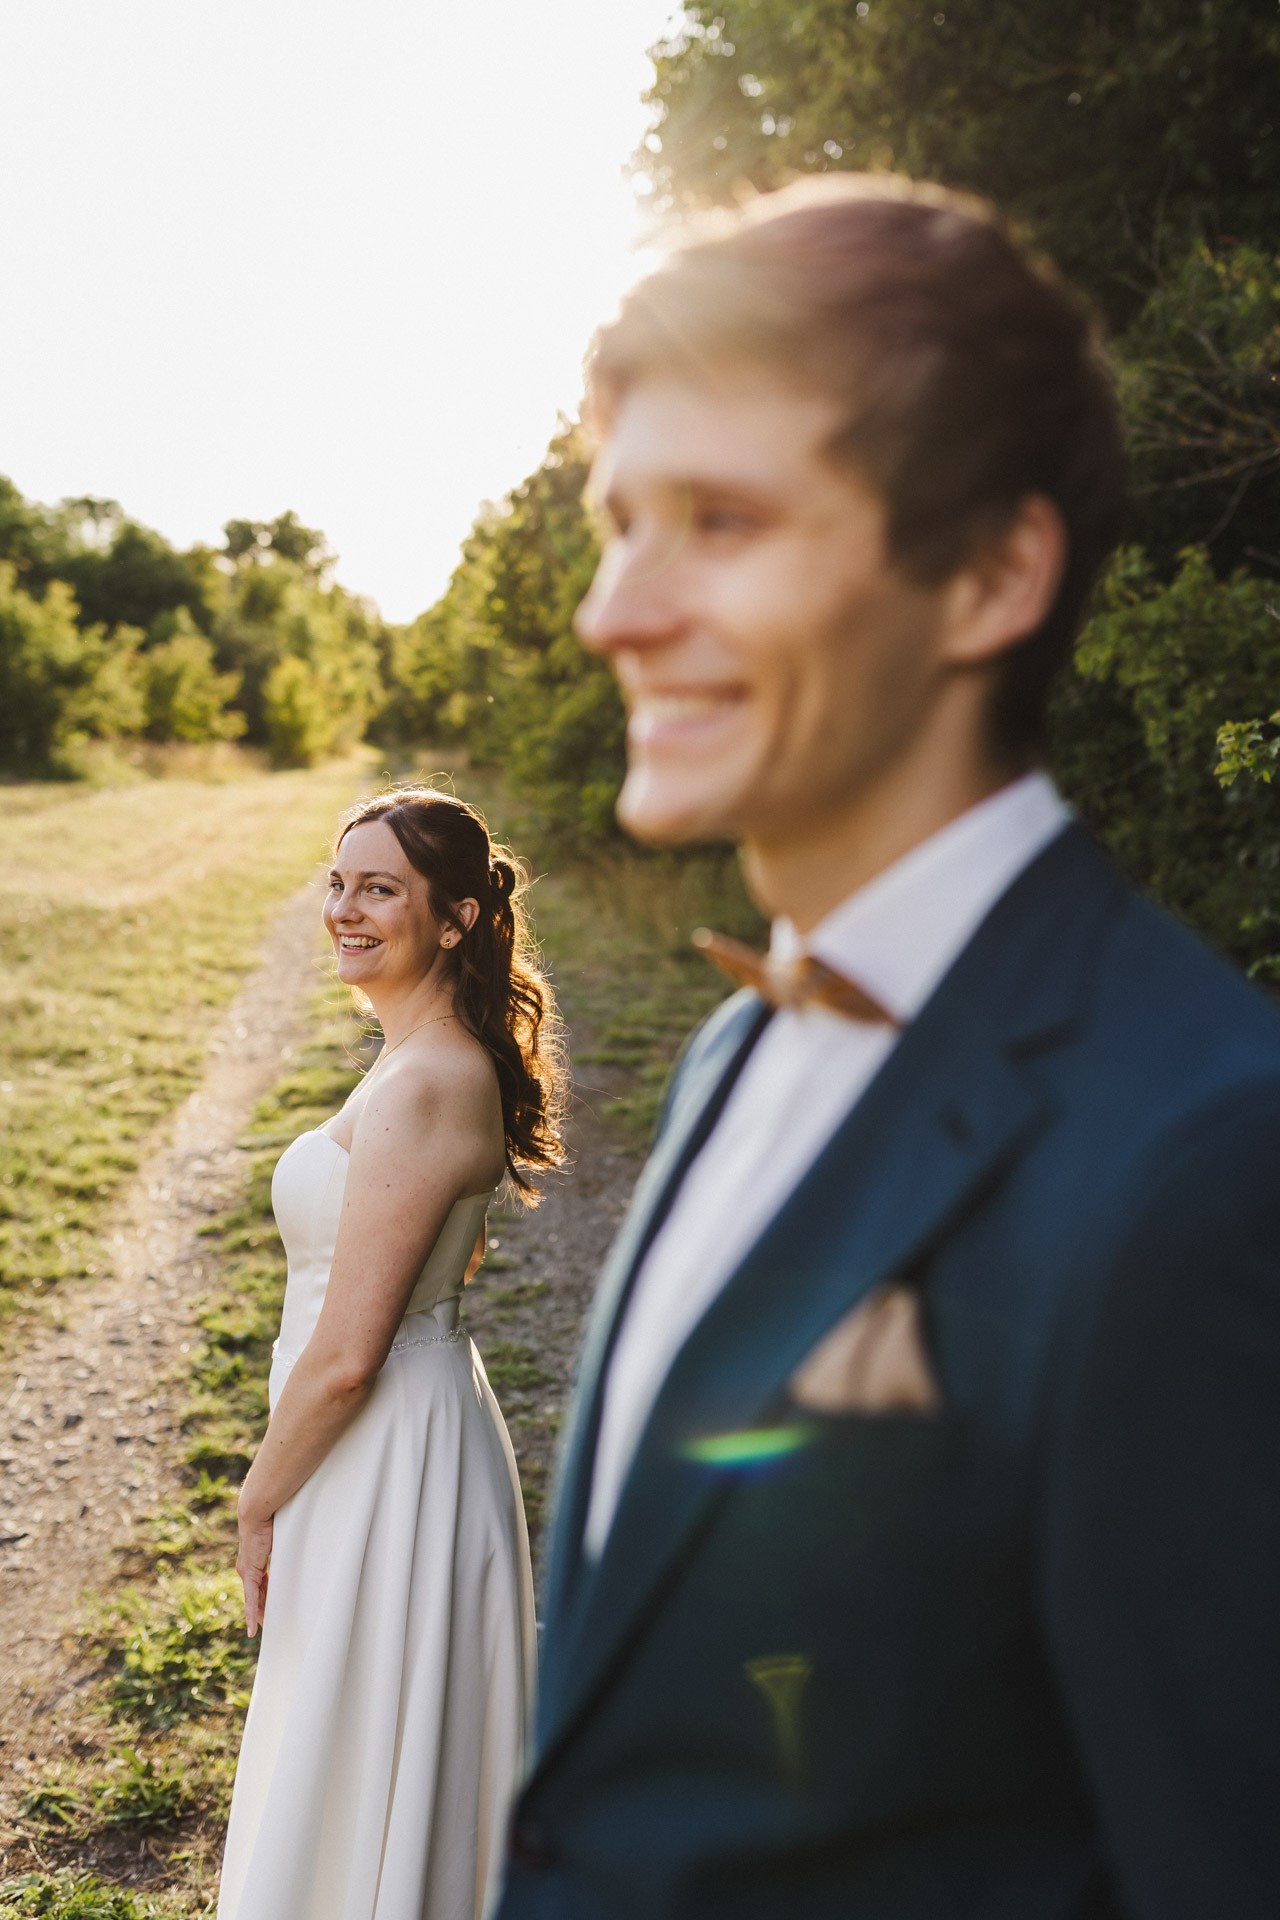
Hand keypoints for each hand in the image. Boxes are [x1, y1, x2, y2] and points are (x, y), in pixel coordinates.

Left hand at [236, 1497, 273, 1637]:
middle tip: (270, 1624)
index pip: (261, 1583)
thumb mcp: (280, 1538)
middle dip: (262, 1609)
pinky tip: (252, 1629)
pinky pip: (251, 1599)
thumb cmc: (271, 1519)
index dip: (266, 1596)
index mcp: (254, 1560)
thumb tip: (297, 1540)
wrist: (258, 1511)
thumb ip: (285, 1546)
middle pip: (257, 1595)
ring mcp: (246, 1572)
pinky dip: (252, 1614)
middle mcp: (247, 1568)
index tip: (271, 1605)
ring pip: (253, 1600)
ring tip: (264, 1630)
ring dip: (259, 1615)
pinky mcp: (248, 1573)